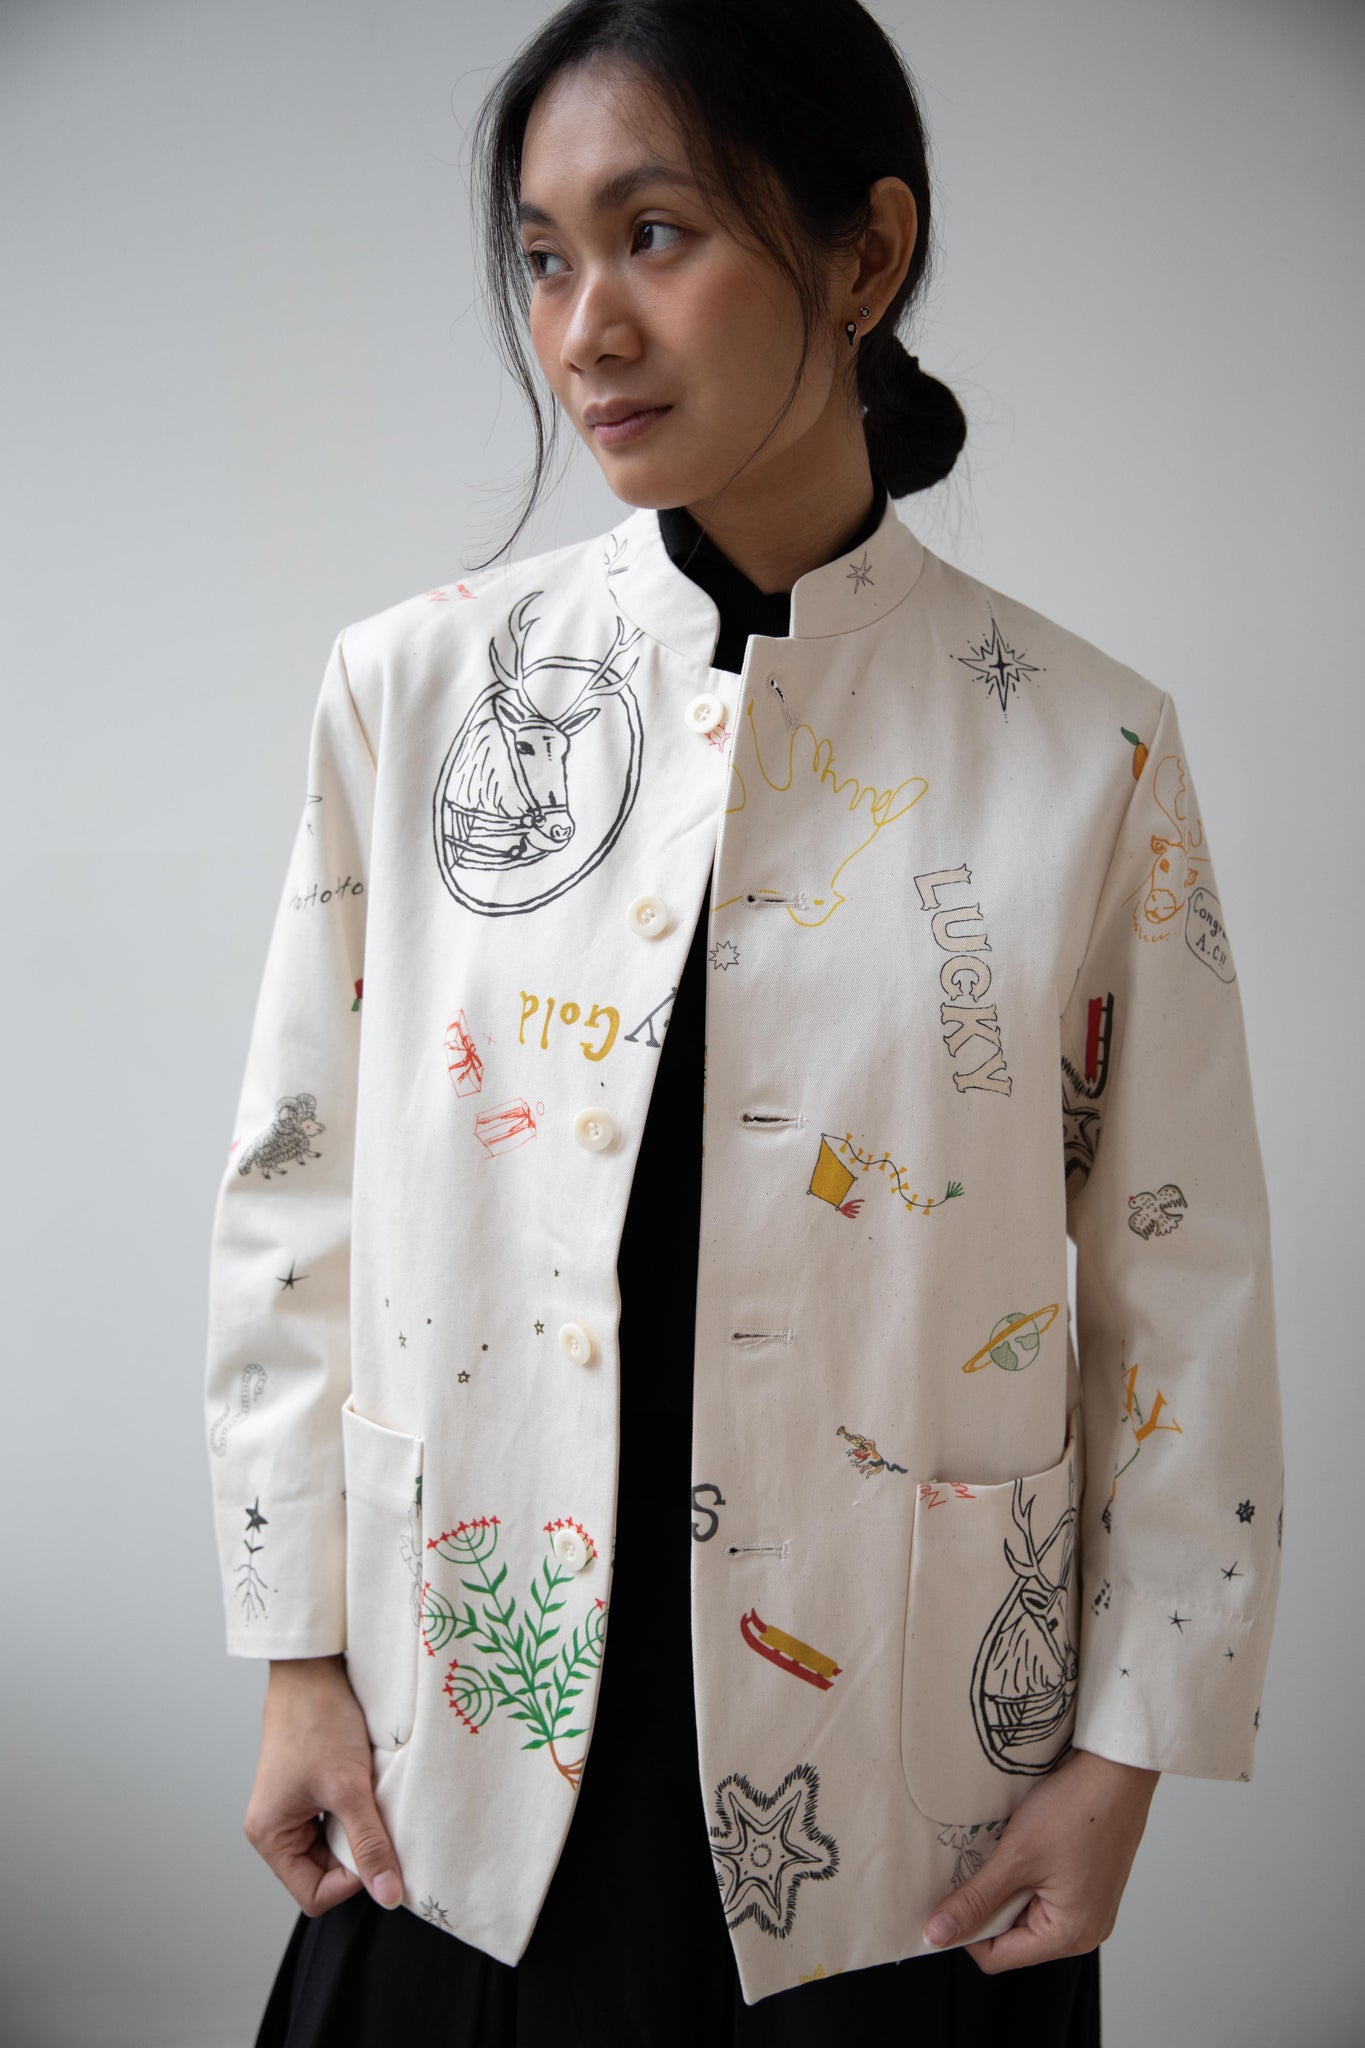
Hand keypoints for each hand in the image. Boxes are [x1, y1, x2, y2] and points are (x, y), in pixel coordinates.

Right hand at [243, 1654, 404, 1915]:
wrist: (313, 1668)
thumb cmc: (319, 1721)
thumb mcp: (349, 1788)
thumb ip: (370, 1845)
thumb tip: (389, 1897)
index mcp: (270, 1836)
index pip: (314, 1894)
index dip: (350, 1880)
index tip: (375, 1847)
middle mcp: (275, 1828)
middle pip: (324, 1872)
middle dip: (357, 1851)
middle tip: (377, 1816)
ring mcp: (291, 1809)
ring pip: (334, 1845)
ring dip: (359, 1828)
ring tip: (369, 1797)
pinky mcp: (308, 1790)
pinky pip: (336, 1820)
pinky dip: (356, 1809)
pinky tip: (367, 1786)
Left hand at [921, 1747, 1159, 1972]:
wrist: (1117, 1770)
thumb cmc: (1077, 1810)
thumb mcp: (1016, 1856)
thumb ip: (975, 1899)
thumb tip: (938, 1934)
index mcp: (1069, 1936)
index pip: (998, 1956)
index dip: (965, 1930)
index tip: (945, 1900)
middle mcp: (1085, 1931)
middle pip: (1012, 1935)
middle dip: (989, 1901)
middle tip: (979, 1861)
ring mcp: (1089, 1908)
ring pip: (1026, 1910)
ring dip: (1007, 1883)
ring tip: (1006, 1848)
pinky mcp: (1089, 1885)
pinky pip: (1044, 1893)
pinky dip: (1026, 1872)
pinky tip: (1024, 1843)